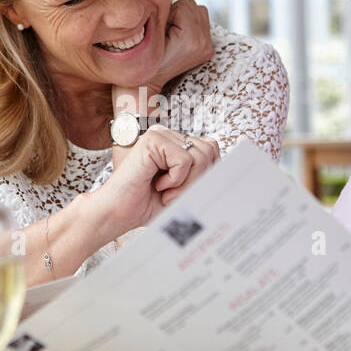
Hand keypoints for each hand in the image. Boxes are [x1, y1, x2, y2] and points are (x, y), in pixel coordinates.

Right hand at [94, 125, 220, 237]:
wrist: (116, 215)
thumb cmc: (147, 206)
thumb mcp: (185, 193)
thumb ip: (205, 180)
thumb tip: (234, 177)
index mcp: (177, 145)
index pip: (213, 150)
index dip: (207, 174)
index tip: (186, 193)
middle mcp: (169, 135)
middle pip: (210, 151)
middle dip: (198, 180)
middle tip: (173, 195)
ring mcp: (160, 135)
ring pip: (200, 156)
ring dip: (186, 183)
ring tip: (164, 191)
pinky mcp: (153, 140)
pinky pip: (185, 160)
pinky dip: (175, 180)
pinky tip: (156, 185)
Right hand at [150, 0, 213, 90]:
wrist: (148, 81)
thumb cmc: (144, 56)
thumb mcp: (150, 31)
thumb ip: (161, 13)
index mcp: (191, 39)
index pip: (184, 4)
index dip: (169, 12)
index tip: (162, 29)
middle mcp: (204, 43)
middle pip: (194, 6)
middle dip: (178, 13)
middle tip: (168, 31)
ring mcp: (207, 47)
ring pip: (199, 11)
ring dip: (185, 17)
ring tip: (174, 33)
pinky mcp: (208, 49)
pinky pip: (202, 22)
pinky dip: (191, 24)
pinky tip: (181, 37)